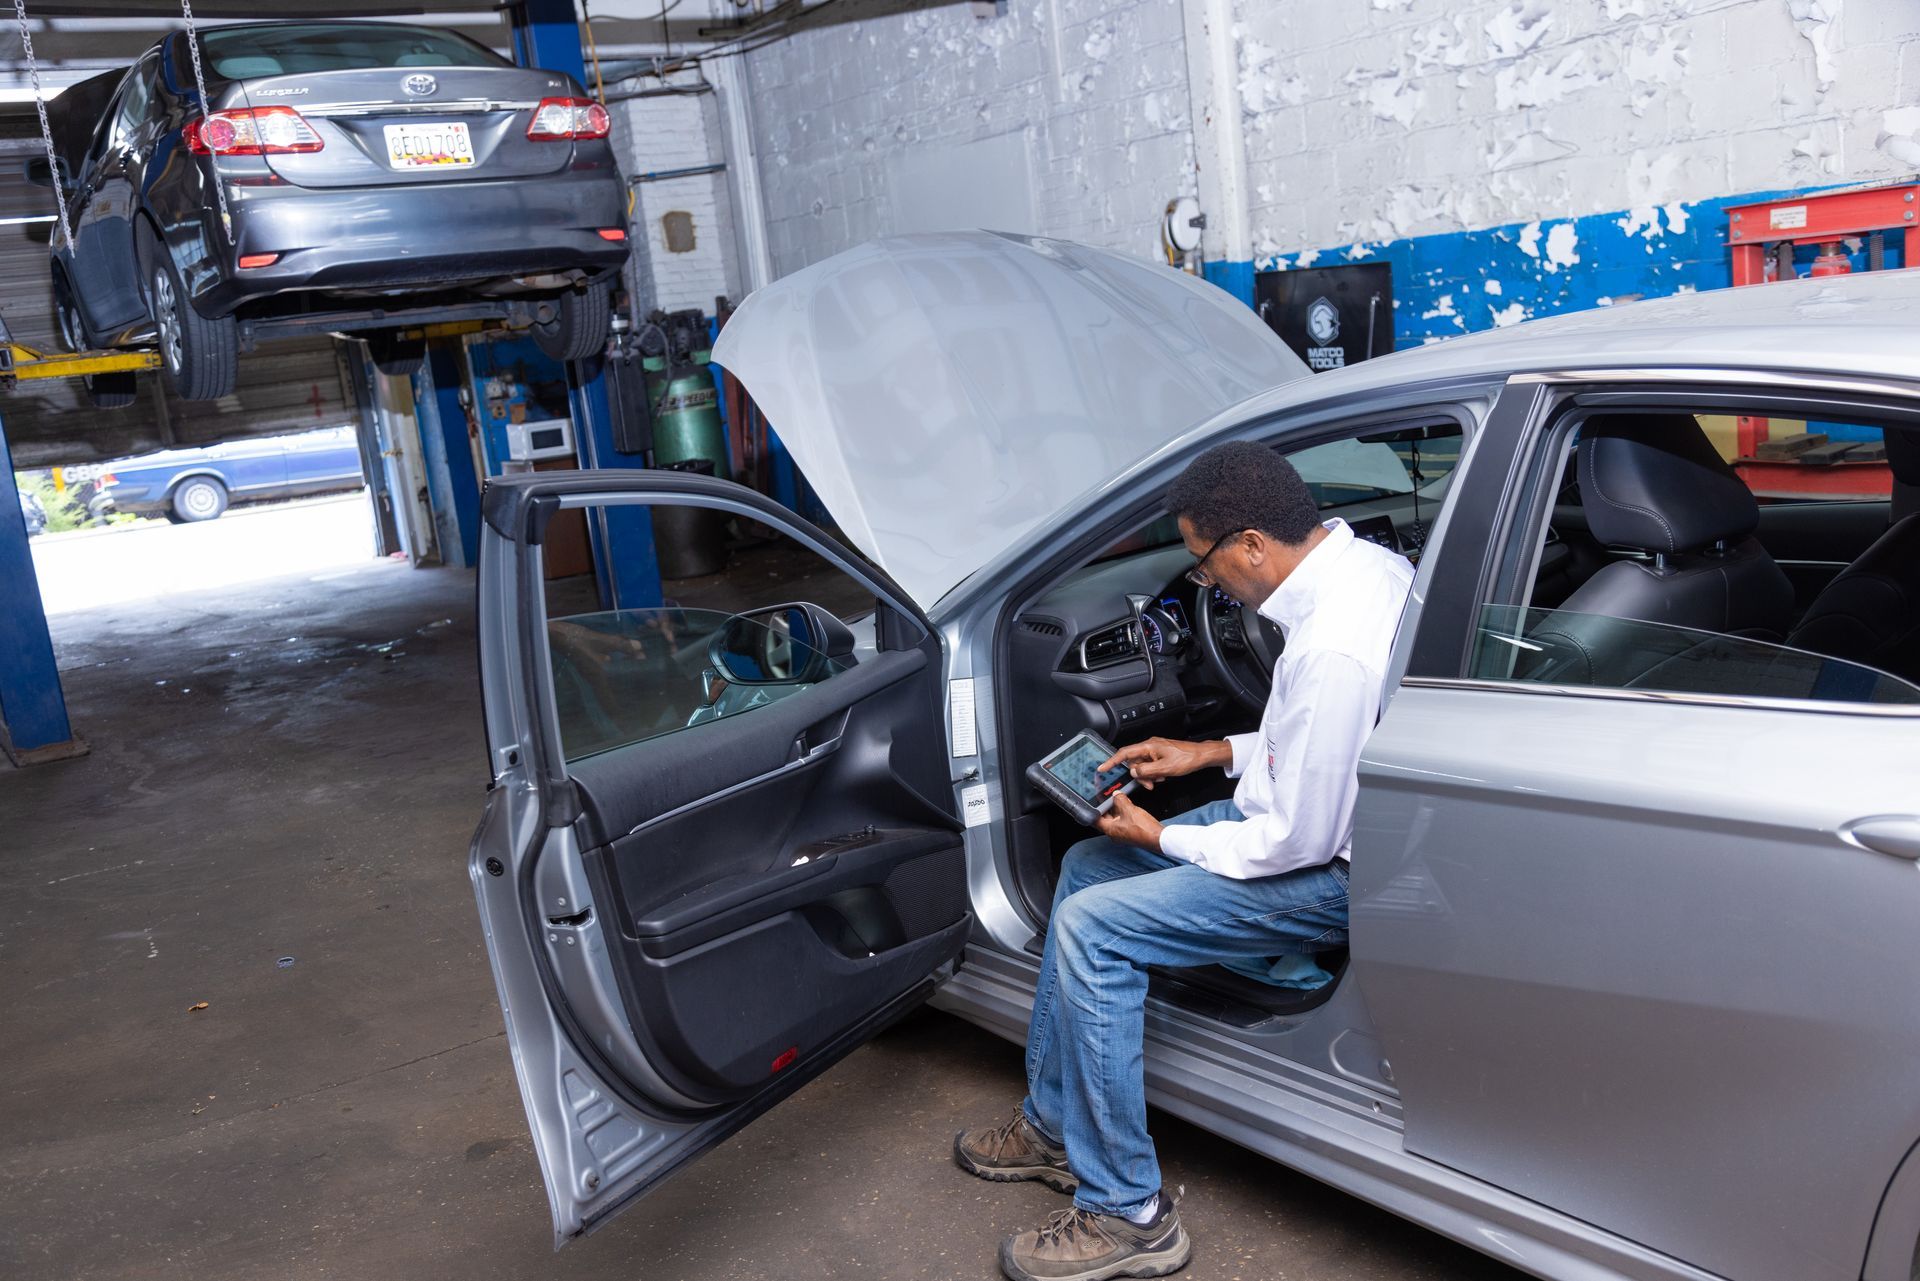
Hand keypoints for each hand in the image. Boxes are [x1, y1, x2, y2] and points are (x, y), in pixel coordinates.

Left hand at [1094, 792, 1162, 850]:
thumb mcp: (1129, 809)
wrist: (1158, 837)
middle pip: (1105, 818)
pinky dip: (1123, 813)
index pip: (1095, 820)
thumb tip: (1116, 794)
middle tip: (1105, 797)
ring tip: (1117, 798)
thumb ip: (1120, 799)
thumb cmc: (1144, 829)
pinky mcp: (1130, 832)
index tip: (1092, 802)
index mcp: (1110, 830)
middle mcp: (1114, 834)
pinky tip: (1127, 804)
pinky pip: (1123, 820)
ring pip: (1115, 819)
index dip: (1093, 810)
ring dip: (1115, 809)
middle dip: (1105, 807)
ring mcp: (1123, 833)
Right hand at [1098, 737, 1230, 789]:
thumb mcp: (1164, 769)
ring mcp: (1155, 750)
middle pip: (1134, 762)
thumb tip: (1132, 772)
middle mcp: (1149, 746)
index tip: (1102, 768)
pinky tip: (1162, 776)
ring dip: (1147, 776)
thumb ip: (1145, 771)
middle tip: (1148, 784)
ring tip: (1158, 780)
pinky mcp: (1160, 755)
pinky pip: (1150, 765)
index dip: (1112, 761)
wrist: (1201, 756)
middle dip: (1139, 775)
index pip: (1124, 753)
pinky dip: (1153, 773)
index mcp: (1148, 746)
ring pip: (1142, 765)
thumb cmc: (1186, 759)